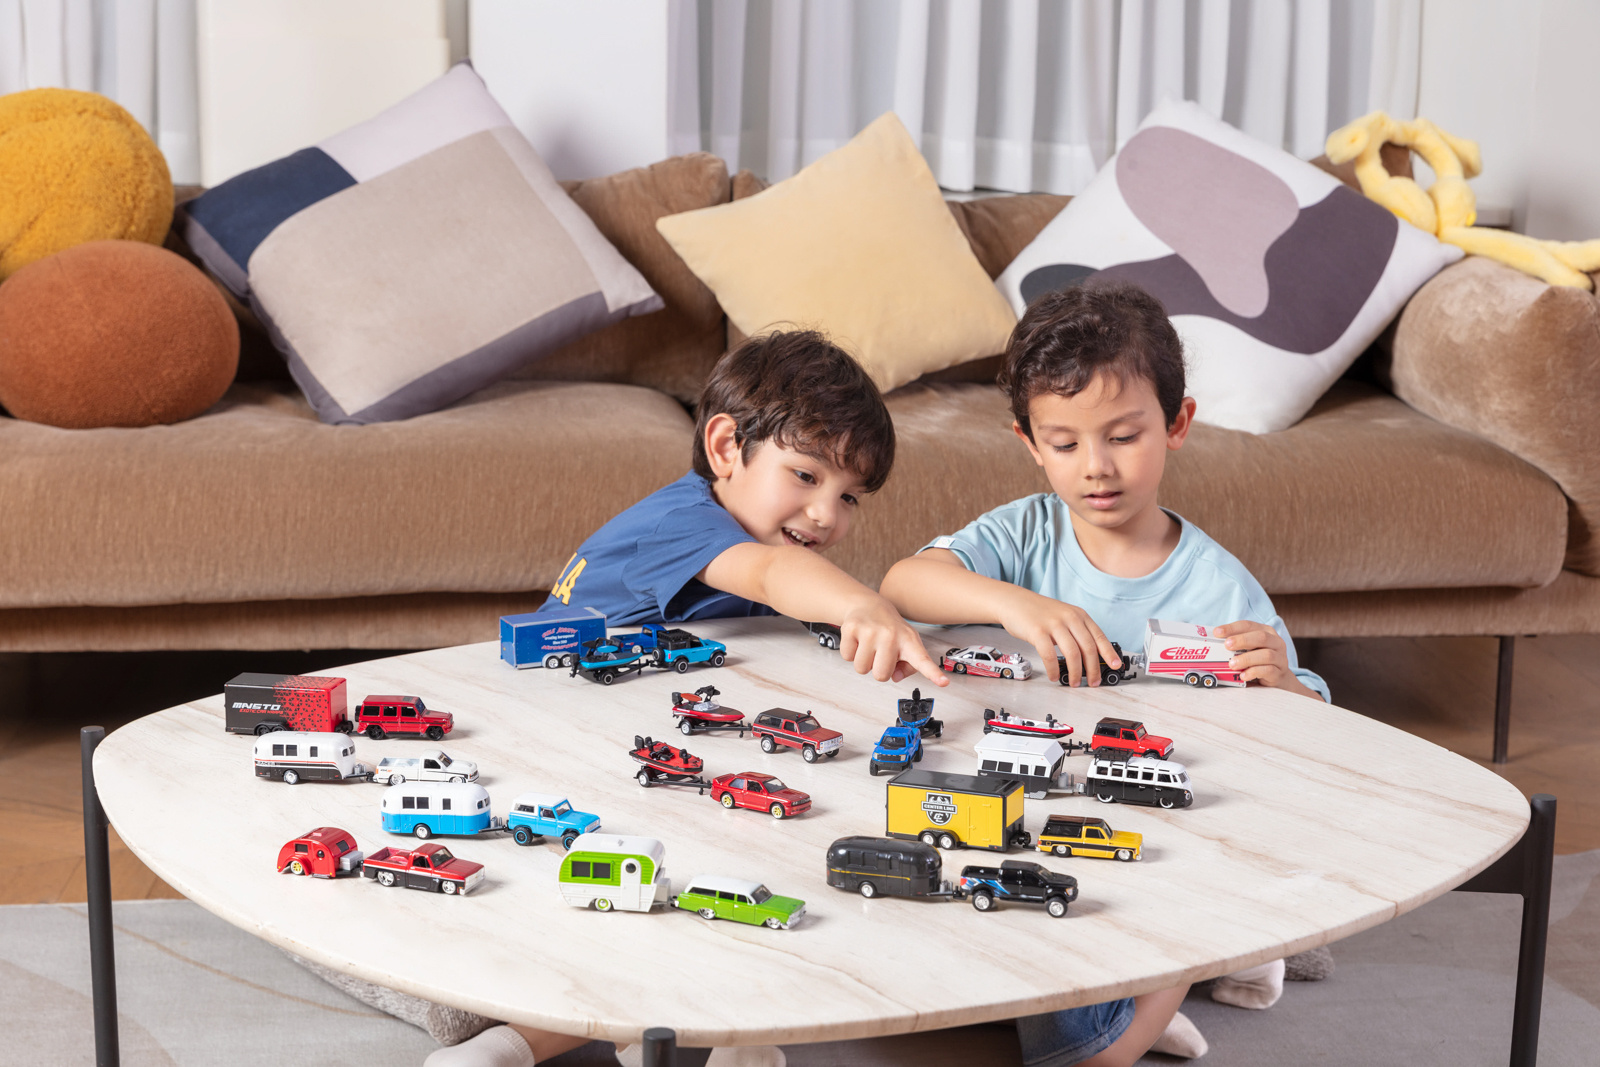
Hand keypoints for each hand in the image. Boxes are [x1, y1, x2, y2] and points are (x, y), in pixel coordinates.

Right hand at [838, 597, 948, 687]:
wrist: (867, 605)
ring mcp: (870, 630)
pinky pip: (847, 657)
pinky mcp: (852, 628)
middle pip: (881, 675)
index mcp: (909, 641)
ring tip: (869, 646)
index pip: (922, 660)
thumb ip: (907, 667)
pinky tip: (858, 640)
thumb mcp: (905, 646)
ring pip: (861, 668)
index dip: (933, 673)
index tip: (944, 682)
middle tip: (880, 654)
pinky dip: (851, 652)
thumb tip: (896, 677)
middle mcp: (891, 635)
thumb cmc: (889, 629)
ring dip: (863, 661)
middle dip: (878, 669)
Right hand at [996, 589, 1120, 686]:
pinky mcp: (1037, 631)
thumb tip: (1089, 656)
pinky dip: (1053, 669)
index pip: (1099, 636)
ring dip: (1075, 672)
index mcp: (1078, 615)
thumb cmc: (1038, 612)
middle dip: (1093, 669)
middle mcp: (1069, 618)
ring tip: (1073, 682)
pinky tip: (1053, 676)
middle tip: (1093, 682)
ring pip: (1072, 653)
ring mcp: (1054, 624)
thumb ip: (1076, 631)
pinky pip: (1050, 655)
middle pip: (1088, 648)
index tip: (1116, 666)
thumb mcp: (1063, 616)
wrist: (1014, 602)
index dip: (1109, 653)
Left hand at [1213, 620, 1318, 697]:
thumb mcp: (1248, 649)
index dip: (1232, 628)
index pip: (1248, 625)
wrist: (1276, 678)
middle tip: (1227, 645)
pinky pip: (1268, 670)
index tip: (1217, 632)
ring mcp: (1280, 658)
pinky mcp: (1279, 673)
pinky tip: (1243, 675)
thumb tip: (1212, 643)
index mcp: (1266, 631)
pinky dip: (1254, 672)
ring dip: (1246, 659)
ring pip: (1266, 655)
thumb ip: (1236, 645)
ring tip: (1232, 664)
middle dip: (1242, 640)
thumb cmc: (1258, 660)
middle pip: (1261, 637)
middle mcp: (1275, 642)